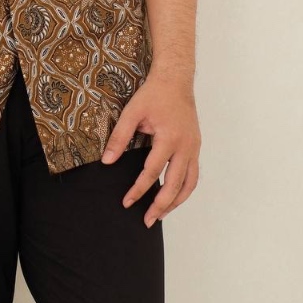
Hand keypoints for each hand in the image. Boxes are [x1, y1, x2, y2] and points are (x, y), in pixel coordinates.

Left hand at [99, 71, 200, 227]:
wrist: (176, 80)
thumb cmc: (153, 94)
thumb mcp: (132, 112)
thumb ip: (119, 137)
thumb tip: (106, 161)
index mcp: (169, 138)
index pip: (152, 172)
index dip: (138, 189)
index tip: (127, 202)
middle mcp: (186, 147)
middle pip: (174, 185)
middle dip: (160, 206)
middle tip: (147, 221)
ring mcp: (194, 148)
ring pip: (189, 185)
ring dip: (176, 202)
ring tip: (161, 215)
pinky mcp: (196, 147)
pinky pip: (193, 175)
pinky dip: (184, 190)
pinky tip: (173, 197)